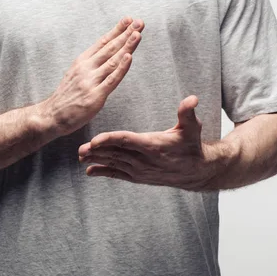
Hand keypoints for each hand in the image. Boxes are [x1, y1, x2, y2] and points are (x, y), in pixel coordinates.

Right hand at [41, 16, 144, 136]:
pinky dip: (121, 67)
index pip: (102, 42)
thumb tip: (105, 56)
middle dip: (126, 34)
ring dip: (126, 46)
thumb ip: (89, 65)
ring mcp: (91, 81)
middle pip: (110, 48)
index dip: (116, 30)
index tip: (128, 20)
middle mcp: (86, 68)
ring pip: (113, 60)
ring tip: (137, 34)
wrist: (51, 116)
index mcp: (82, 62)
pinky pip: (111, 79)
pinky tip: (129, 57)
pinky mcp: (95, 95)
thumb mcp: (74, 74)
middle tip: (139, 22)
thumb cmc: (66, 97)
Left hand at [78, 95, 220, 190]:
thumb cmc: (191, 145)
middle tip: (80, 149)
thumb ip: (188, 113)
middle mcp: (143, 160)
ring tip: (81, 156)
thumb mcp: (192, 128)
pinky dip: (104, 172)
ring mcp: (139, 170)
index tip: (95, 140)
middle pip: (115, 153)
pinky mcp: (138, 177)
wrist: (196, 171)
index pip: (126, 141)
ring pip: (114, 163)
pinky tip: (90, 171)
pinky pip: (118, 174)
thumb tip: (192, 99)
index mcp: (152, 146)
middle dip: (97, 151)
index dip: (109, 140)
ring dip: (97, 160)